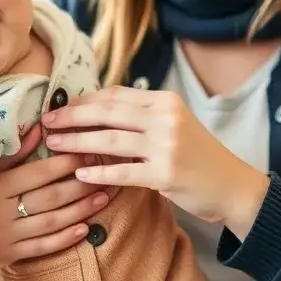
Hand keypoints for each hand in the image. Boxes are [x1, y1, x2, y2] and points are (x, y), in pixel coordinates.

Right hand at [0, 124, 114, 268]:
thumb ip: (14, 153)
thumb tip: (41, 127)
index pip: (37, 173)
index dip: (64, 164)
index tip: (86, 154)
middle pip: (49, 198)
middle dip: (79, 186)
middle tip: (102, 175)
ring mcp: (4, 236)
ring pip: (50, 222)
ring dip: (80, 210)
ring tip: (102, 198)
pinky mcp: (7, 256)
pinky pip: (42, 247)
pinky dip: (65, 238)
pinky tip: (85, 229)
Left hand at [41, 87, 269, 238]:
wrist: (232, 185)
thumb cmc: (198, 156)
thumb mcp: (175, 124)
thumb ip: (143, 116)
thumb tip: (98, 110)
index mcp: (166, 101)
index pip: (116, 95)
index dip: (85, 100)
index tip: (61, 106)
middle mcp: (166, 118)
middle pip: (108, 112)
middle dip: (73, 116)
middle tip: (47, 121)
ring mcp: (167, 146)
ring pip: (110, 139)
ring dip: (77, 142)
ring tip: (54, 144)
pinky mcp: (165, 174)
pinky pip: (123, 172)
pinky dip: (98, 172)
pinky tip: (79, 173)